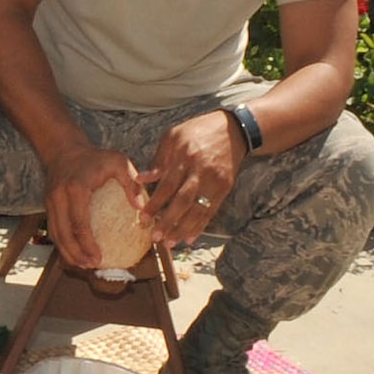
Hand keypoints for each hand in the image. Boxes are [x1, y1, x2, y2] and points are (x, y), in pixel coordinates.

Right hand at [42, 141, 141, 270]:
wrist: (64, 149)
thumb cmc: (95, 157)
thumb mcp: (118, 162)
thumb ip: (131, 183)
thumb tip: (141, 208)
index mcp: (76, 189)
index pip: (80, 224)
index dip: (88, 245)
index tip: (99, 258)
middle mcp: (59, 197)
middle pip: (64, 234)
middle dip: (76, 254)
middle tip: (91, 266)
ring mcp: (50, 202)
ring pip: (56, 235)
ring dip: (68, 252)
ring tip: (83, 265)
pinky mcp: (47, 206)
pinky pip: (53, 230)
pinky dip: (63, 244)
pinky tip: (75, 253)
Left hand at [139, 109, 246, 246]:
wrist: (233, 130)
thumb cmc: (197, 131)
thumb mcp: (173, 136)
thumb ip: (158, 160)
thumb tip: (140, 179)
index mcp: (184, 158)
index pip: (167, 186)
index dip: (155, 204)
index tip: (143, 218)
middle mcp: (200, 172)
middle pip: (183, 202)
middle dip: (168, 222)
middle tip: (155, 237)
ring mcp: (214, 182)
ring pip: (198, 210)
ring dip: (183, 229)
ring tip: (169, 243)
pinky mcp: (225, 189)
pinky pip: (211, 211)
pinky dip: (200, 226)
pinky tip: (189, 238)